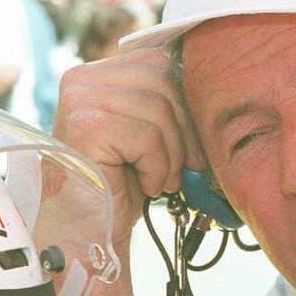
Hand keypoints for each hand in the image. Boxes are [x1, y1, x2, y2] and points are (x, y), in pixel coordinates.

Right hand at [53, 47, 205, 248]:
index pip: (158, 63)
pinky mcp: (86, 128)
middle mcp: (81, 80)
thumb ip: (165, 105)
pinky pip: (147, 137)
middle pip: (162, 81)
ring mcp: (79, 101)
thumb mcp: (145, 135)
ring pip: (158, 110)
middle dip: (183, 130)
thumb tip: (215, 87)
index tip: (192, 144)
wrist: (89, 231)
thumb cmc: (119, 185)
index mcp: (94, 74)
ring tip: (160, 180)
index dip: (185, 103)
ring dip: (170, 154)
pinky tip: (145, 186)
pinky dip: (157, 168)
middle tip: (183, 168)